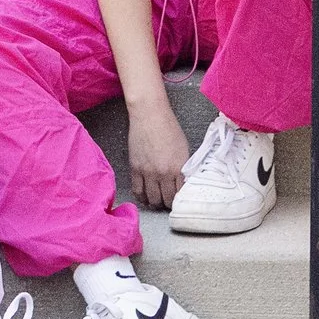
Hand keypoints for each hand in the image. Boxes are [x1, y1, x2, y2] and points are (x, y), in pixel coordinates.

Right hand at [127, 96, 190, 210]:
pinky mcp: (135, 168)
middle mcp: (163, 173)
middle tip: (168, 203)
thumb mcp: (184, 149)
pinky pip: (137, 190)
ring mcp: (147, 172)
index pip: (180, 194)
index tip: (179, 201)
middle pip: (166, 200)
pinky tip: (145, 197)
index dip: (180, 200)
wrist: (150, 115)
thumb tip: (182, 182)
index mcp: (178, 168)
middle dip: (168, 204)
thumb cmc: (169, 127)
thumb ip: (183, 168)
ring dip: (155, 203)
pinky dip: (142, 197)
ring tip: (157, 202)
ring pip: (152, 199)